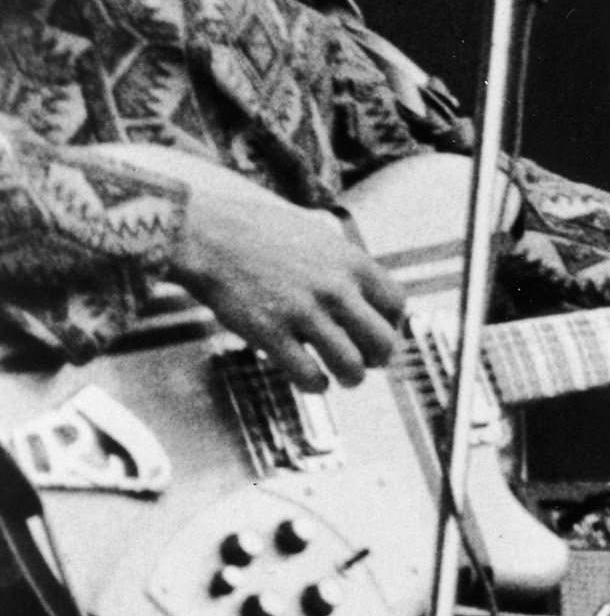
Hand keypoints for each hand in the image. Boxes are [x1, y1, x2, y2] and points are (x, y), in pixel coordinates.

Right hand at [162, 166, 405, 388]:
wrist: (206, 236)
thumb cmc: (256, 231)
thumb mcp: (315, 234)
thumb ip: (342, 261)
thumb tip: (361, 285)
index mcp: (350, 262)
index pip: (396, 304)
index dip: (391, 324)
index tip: (380, 332)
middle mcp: (335, 289)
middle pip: (382, 341)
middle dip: (379, 358)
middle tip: (368, 362)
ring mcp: (303, 313)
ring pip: (352, 365)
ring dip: (352, 378)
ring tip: (343, 378)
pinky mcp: (270, 334)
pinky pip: (308, 375)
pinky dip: (315, 384)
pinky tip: (312, 380)